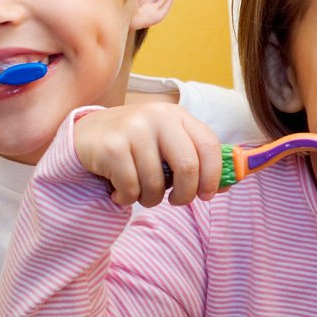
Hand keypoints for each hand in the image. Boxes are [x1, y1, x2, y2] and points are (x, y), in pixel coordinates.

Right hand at [73, 103, 225, 206]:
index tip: (206, 195)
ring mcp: (133, 129)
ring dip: (150, 199)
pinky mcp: (111, 146)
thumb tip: (230, 184)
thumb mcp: (168, 144)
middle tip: (176, 201)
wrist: (86, 134)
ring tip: (140, 192)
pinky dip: (127, 198)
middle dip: (185, 194)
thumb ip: (196, 159)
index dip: (213, 176)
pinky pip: (131, 188)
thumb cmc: (135, 145)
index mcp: (177, 115)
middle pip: (188, 166)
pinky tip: (119, 190)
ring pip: (156, 183)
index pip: (209, 145)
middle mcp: (158, 117)